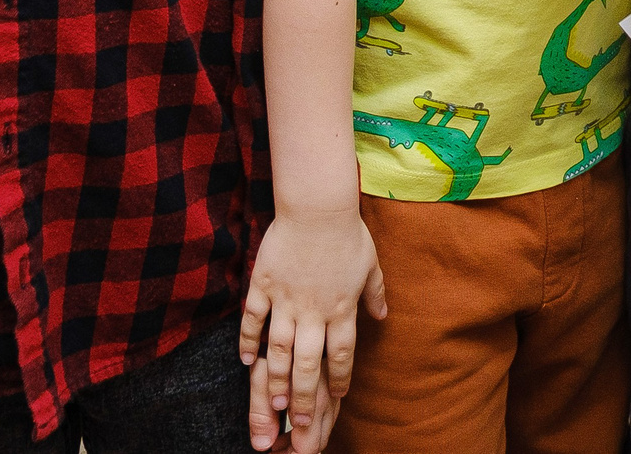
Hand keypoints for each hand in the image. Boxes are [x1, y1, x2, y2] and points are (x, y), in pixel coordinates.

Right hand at [241, 208, 387, 452]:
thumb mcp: (370, 264)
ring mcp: (286, 299)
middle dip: (305, 396)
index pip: (342, 353)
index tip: (338, 396)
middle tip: (300, 423)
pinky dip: (248, 341)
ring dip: (277, 378)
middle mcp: (314, 310)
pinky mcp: (263, 285)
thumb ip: (375, 293)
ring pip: (279, 349)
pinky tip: (246, 360)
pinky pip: (253, 319)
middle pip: (309, 363)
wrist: (317, 206)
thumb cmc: (347, 233)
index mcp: (342, 307)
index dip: (341, 377)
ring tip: (274, 403)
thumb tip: (383, 316)